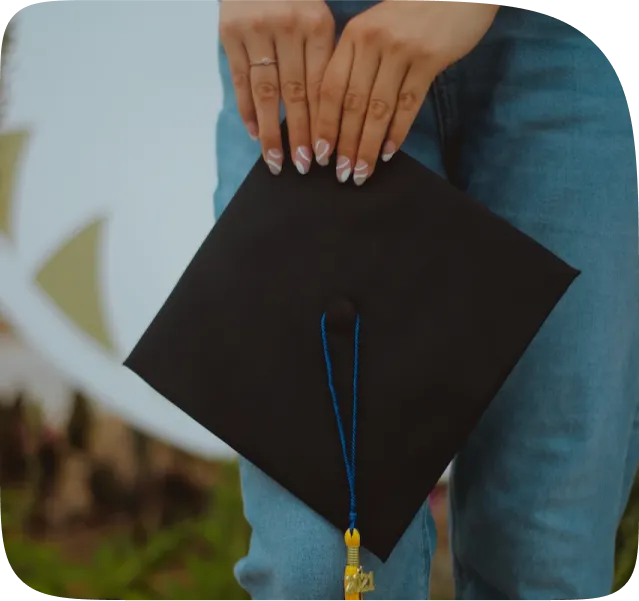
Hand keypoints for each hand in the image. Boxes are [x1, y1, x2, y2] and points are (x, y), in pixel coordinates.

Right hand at [219, 0, 334, 174]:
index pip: (321, 85)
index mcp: (317, 25)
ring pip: (266, 92)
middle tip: (304, 166)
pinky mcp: (230, 35)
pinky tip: (255, 133)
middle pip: (295, 94)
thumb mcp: (318, 18)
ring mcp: (255, 32)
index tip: (325, 152)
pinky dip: (247, 110)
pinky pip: (240, 81)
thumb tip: (326, 115)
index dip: (323, 123)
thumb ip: (322, 59)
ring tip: (276, 160)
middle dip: (300, 135)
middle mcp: (287, 28)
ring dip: (271, 131)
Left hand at [313, 0, 499, 183]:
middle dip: (345, 144)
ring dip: (369, 146)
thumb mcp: (375, 29)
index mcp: (353, 36)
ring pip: (379, 109)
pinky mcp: (429, 59)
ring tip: (362, 172)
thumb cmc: (411, 13)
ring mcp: (401, 50)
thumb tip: (342, 113)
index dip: (324, 125)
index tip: (320, 154)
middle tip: (341, 173)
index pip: (330, 88)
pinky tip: (389, 153)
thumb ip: (357, 62)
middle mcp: (372, 42)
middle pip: (352, 104)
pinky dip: (397, 132)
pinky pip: (408, 104)